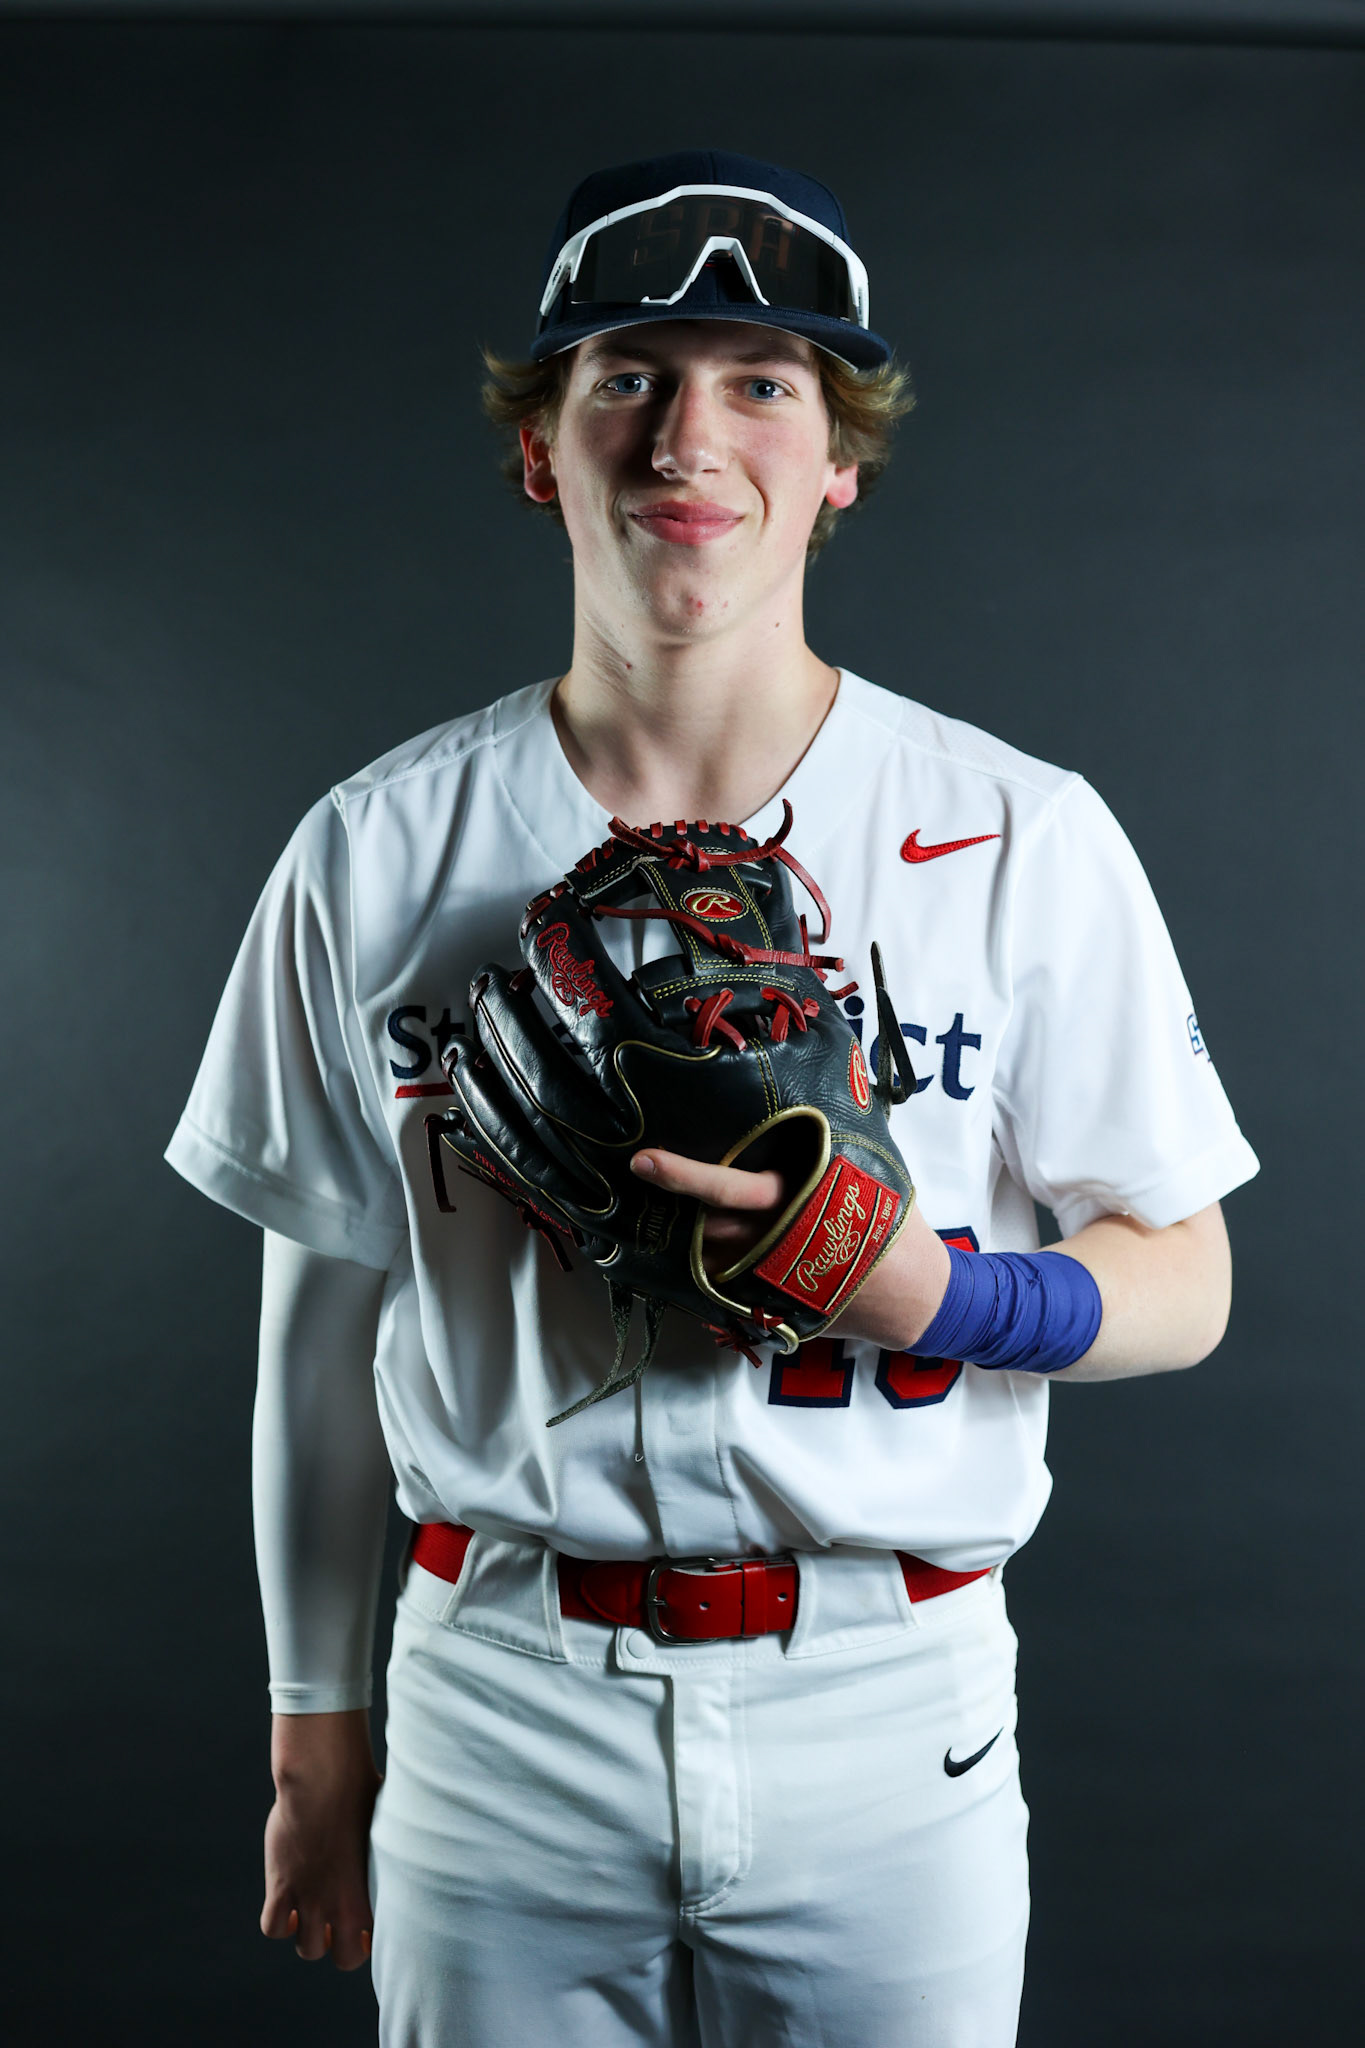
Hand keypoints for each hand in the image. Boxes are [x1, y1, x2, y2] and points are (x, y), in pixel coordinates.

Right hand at [261, 1709, 380, 1970]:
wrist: (325, 1780)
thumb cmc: (363, 1792)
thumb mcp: (389, 1827)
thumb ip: (395, 1853)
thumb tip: (414, 1844)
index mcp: (373, 1894)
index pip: (377, 1941)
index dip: (371, 1938)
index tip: (365, 1925)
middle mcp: (342, 1907)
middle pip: (343, 1959)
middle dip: (341, 1943)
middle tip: (336, 1920)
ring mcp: (310, 1901)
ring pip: (307, 1949)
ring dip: (308, 1933)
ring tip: (310, 1908)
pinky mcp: (282, 1888)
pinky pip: (273, 1928)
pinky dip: (278, 1921)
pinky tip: (286, 1901)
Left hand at [630, 1148, 950, 1349]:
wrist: (912, 1295)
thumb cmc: (890, 1220)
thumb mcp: (868, 1165)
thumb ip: (834, 1132)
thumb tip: (811, 1077)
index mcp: (798, 1198)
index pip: (729, 1187)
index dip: (684, 1174)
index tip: (645, 1160)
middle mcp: (774, 1240)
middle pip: (704, 1224)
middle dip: (678, 1203)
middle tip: (644, 1175)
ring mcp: (766, 1280)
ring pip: (705, 1257)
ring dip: (688, 1237)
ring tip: (669, 1212)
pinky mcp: (767, 1308)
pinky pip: (718, 1288)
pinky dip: (705, 1269)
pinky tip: (697, 1251)